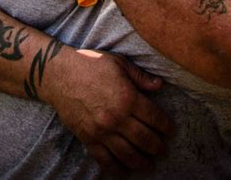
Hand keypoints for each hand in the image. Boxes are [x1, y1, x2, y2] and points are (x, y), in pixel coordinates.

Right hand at [48, 47, 173, 172]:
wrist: (59, 75)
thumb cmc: (90, 64)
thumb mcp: (119, 63)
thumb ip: (140, 76)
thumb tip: (160, 86)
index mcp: (127, 97)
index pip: (154, 117)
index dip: (165, 126)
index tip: (171, 131)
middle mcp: (117, 117)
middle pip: (144, 139)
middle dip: (158, 147)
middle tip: (164, 150)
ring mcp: (102, 130)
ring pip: (128, 153)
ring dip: (142, 161)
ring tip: (149, 164)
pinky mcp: (88, 138)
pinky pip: (105, 159)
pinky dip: (116, 169)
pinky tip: (125, 172)